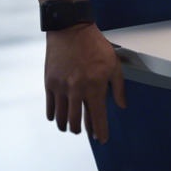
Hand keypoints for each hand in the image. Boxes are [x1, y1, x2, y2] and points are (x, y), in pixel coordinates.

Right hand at [44, 23, 126, 142]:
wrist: (71, 30)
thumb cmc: (95, 46)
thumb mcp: (113, 65)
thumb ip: (118, 88)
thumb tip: (121, 106)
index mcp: (95, 87)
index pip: (98, 117)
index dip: (100, 131)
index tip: (101, 139)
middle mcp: (76, 90)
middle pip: (76, 122)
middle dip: (83, 130)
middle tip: (87, 132)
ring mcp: (61, 88)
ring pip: (61, 118)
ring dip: (67, 126)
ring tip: (72, 126)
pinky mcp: (49, 84)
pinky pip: (50, 108)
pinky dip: (54, 116)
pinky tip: (58, 117)